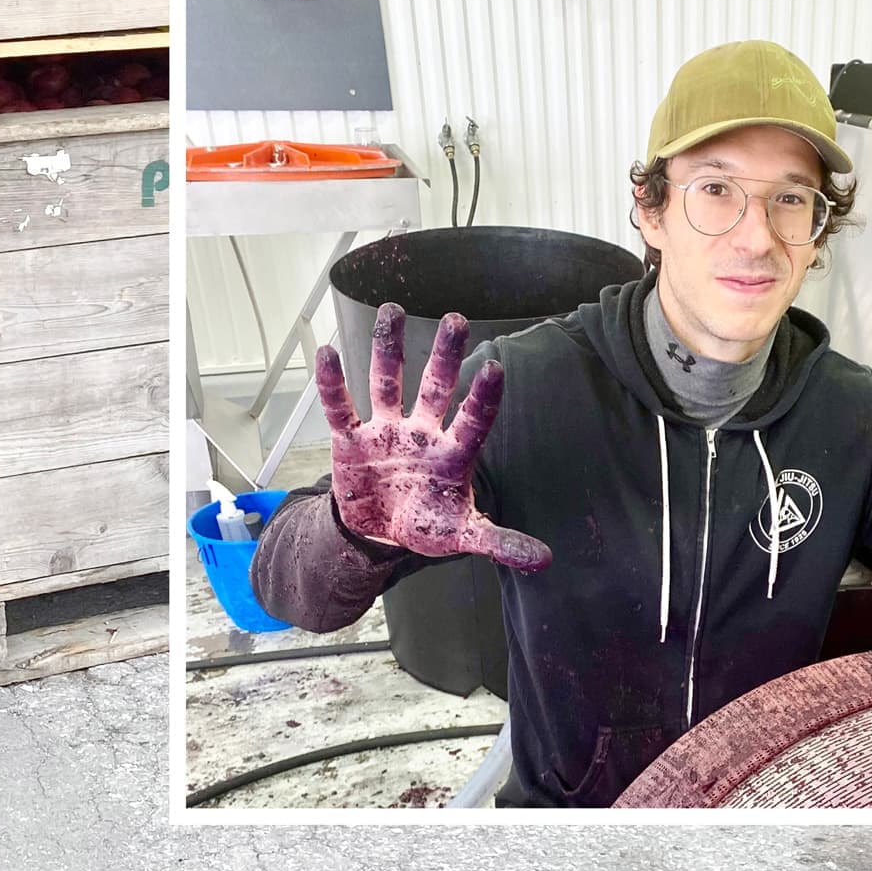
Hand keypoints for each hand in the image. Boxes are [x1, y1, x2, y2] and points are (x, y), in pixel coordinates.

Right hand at [312, 303, 549, 569]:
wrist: (378, 533)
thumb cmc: (427, 524)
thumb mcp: (462, 535)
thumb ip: (499, 541)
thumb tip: (544, 560)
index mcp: (451, 454)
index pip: (472, 421)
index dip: (483, 398)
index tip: (495, 367)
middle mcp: (421, 433)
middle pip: (434, 387)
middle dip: (444, 355)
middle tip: (455, 318)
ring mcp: (386, 431)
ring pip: (387, 382)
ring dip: (388, 348)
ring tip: (391, 310)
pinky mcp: (352, 439)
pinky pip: (341, 408)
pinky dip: (332, 384)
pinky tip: (327, 355)